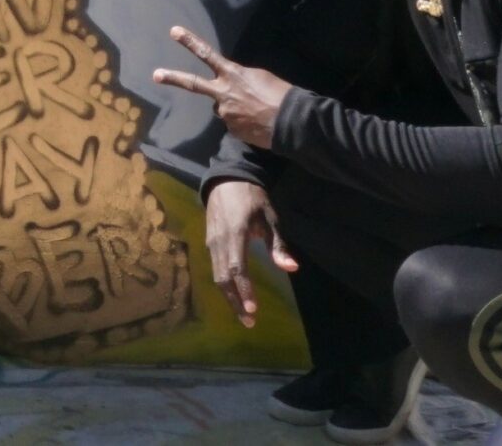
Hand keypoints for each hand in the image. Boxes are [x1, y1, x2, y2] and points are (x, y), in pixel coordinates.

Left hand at [151, 25, 292, 149]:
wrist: (291, 123)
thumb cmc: (280, 95)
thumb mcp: (259, 77)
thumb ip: (239, 79)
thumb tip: (232, 88)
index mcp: (232, 74)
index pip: (207, 54)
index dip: (190, 42)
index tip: (174, 31)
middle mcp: (223, 93)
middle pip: (193, 84)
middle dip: (172, 78)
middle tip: (155, 75)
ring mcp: (225, 113)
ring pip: (222, 108)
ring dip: (233, 108)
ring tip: (255, 111)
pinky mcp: (232, 130)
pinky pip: (234, 123)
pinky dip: (243, 122)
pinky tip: (257, 123)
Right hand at [201, 178, 296, 327]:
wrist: (226, 180)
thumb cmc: (252, 199)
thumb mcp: (269, 217)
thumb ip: (278, 245)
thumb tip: (292, 268)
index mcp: (234, 235)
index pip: (237, 268)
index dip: (244, 290)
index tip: (253, 310)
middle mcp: (218, 242)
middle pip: (222, 278)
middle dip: (235, 302)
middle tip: (249, 322)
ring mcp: (211, 243)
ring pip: (216, 276)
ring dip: (229, 297)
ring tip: (244, 314)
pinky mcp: (209, 243)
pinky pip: (215, 269)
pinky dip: (224, 285)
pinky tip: (234, 294)